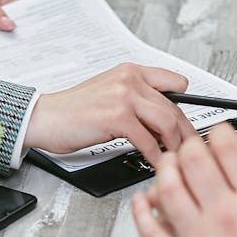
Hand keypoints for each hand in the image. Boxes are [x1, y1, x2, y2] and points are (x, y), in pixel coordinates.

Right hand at [23, 63, 197, 163]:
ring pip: (167, 122)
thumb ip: (136, 99)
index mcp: (131, 71)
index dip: (185, 106)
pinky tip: (157, 165)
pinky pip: (148, 141)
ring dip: (175, 146)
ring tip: (176, 160)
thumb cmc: (73, 111)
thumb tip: (162, 119)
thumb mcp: (109, 93)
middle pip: (174, 107)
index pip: (175, 82)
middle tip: (191, 149)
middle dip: (186, 133)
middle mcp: (130, 79)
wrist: (44, 117)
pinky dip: (157, 157)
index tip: (191, 124)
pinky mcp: (117, 117)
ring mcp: (124, 97)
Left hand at [133, 124, 236, 236]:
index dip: (221, 133)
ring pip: (168, 188)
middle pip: (193, 160)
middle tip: (191, 147)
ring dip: (164, 170)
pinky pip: (151, 230)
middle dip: (190, 145)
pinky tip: (142, 201)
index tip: (219, 135)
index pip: (228, 148)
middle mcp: (224, 216)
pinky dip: (142, 210)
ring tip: (168, 167)